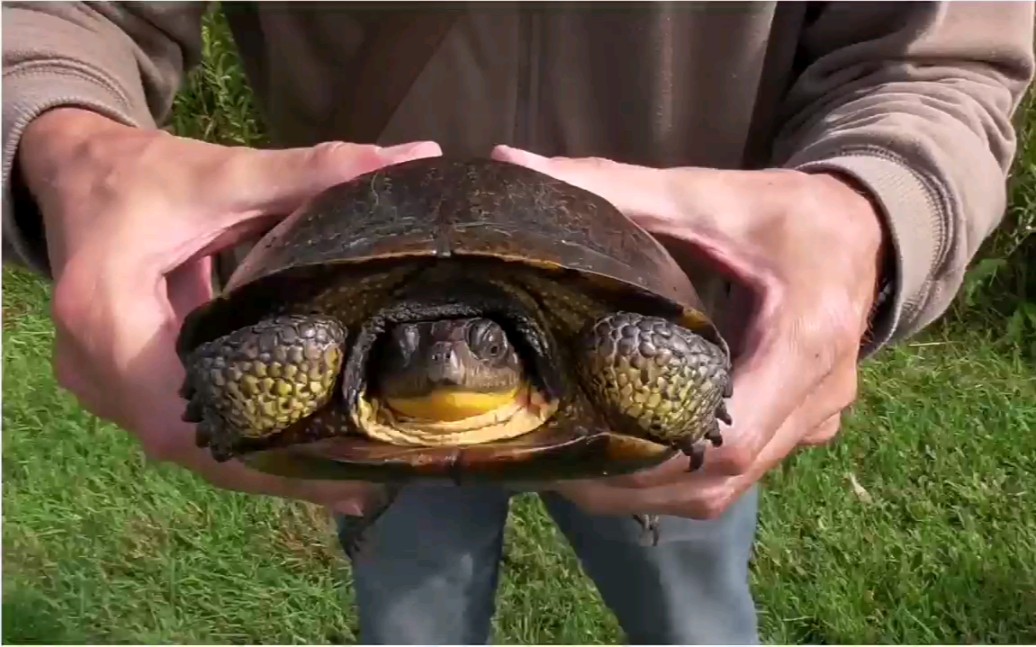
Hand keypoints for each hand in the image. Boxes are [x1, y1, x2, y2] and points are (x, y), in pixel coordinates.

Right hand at [19, 108, 441, 514]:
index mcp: (107, 315)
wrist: (75, 174)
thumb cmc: (142, 175)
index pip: (183, 411)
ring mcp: (103, 384)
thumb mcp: (226, 173)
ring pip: (189, 444)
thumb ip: (316, 172)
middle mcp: (94, 367)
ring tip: (345, 481)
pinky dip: (240, 439)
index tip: (336, 466)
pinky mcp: (120, 386)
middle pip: (193, 443)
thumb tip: (415, 161)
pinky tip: (300, 451)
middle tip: (361, 484)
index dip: (257, 450)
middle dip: (275, 470)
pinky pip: (184, 426)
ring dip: (260, 465)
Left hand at [491, 145, 886, 519]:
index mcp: (805, 337)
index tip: (580, 451)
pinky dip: (684, 479)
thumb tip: (508, 163)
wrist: (864, 228)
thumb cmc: (786, 211)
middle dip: (636, 484)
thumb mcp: (705, 194)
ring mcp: (817, 419)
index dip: (653, 460)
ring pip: (731, 487)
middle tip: (558, 466)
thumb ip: (613, 186)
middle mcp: (819, 395)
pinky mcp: (806, 426)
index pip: (729, 438)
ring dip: (656, 491)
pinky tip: (631, 460)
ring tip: (582, 470)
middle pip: (722, 476)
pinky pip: (743, 474)